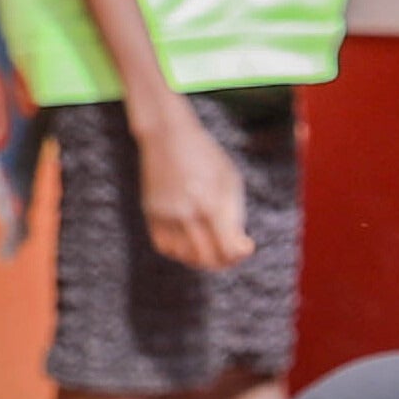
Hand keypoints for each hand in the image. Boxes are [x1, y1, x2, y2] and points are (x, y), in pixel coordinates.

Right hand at [132, 83, 254, 271]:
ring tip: (213, 250)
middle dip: (225, 261)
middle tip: (232, 253)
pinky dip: (180, 253)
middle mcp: (187, 213)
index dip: (242, 253)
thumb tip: (236, 245)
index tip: (247, 244)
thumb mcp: (230, 181)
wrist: (168, 137)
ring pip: (185, 256)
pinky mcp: (150, 213)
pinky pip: (164, 246)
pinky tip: (192, 245)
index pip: (229, 248)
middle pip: (208, 258)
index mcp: (212, 204)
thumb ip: (234, 214)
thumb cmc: (207, 157)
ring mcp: (166, 214)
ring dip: (202, 260)